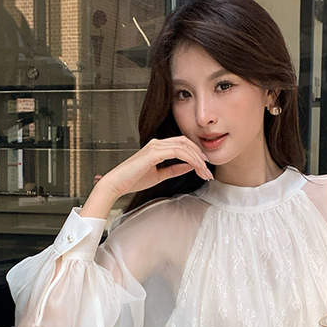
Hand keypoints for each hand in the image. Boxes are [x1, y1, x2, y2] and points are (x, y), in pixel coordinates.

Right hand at [80, 136, 211, 217]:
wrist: (117, 184)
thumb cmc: (133, 180)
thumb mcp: (160, 175)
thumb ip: (174, 169)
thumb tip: (189, 166)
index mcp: (158, 147)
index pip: (182, 144)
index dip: (196, 154)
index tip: (204, 167)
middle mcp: (157, 143)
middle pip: (186, 143)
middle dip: (200, 156)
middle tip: (208, 171)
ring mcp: (155, 146)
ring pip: (184, 146)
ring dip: (197, 159)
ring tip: (205, 172)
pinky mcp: (154, 152)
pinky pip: (178, 152)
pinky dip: (190, 159)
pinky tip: (196, 167)